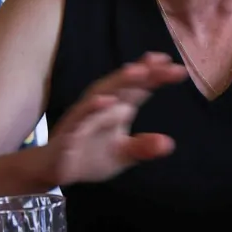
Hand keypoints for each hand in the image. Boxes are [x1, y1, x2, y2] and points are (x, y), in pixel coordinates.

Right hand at [47, 53, 185, 186]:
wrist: (55, 169)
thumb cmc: (90, 155)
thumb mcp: (123, 154)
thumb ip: (143, 147)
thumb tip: (169, 144)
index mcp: (117, 108)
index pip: (139, 89)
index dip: (155, 77)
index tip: (177, 69)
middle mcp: (101, 106)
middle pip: (123, 85)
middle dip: (141, 73)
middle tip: (161, 63)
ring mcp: (84, 116)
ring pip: (101, 94)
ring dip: (118, 82)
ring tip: (137, 71)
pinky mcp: (70, 131)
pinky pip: (81, 117)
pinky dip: (92, 108)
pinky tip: (106, 102)